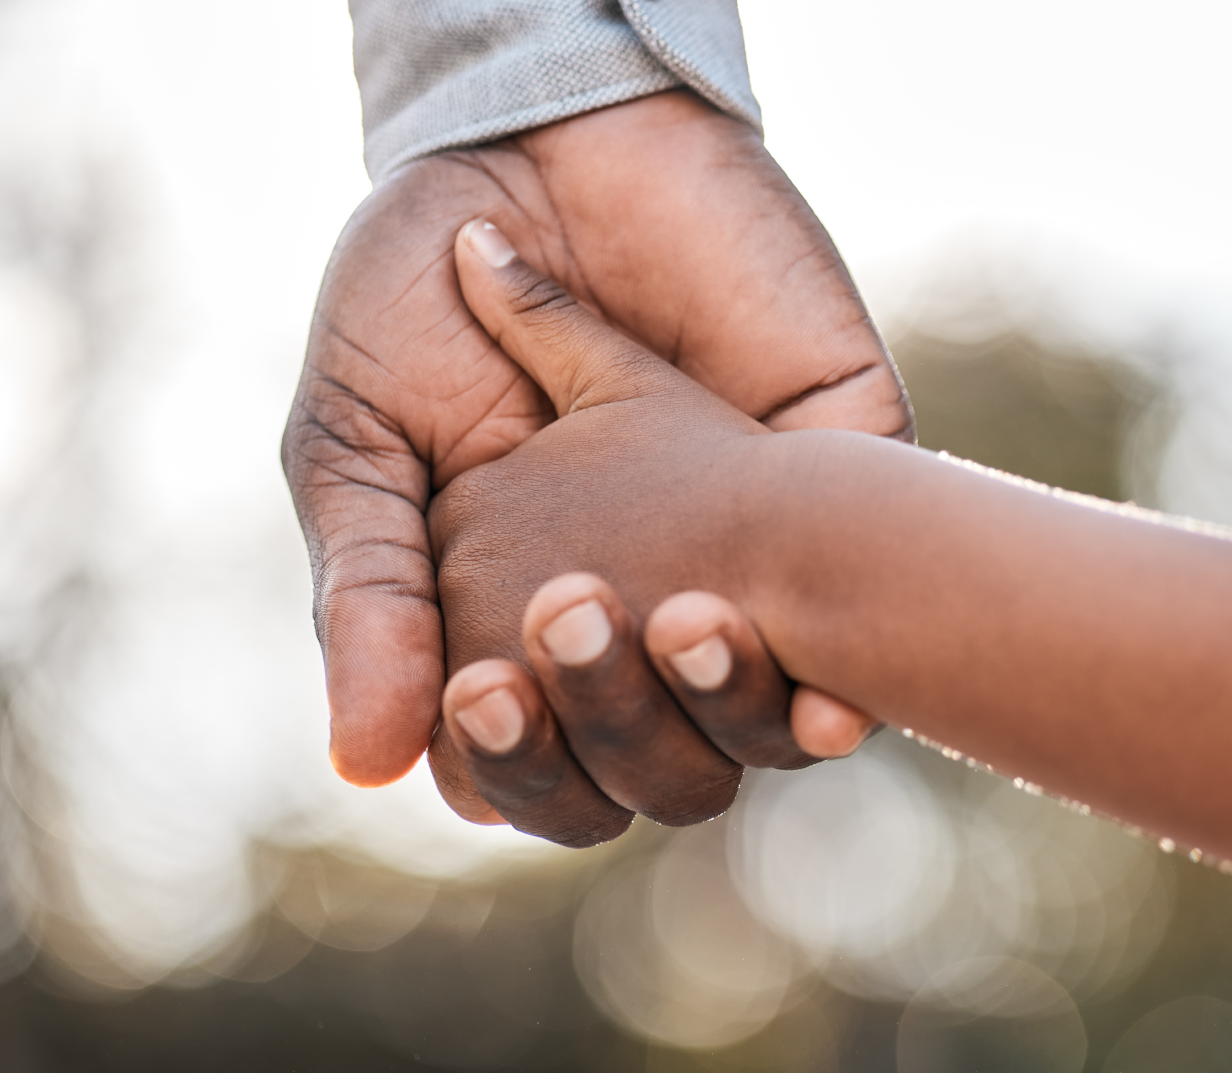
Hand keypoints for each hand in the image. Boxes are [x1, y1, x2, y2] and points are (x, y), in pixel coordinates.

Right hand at [281, 91, 911, 801]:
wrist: (529, 142)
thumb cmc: (420, 294)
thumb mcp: (361, 443)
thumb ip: (372, 594)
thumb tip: (365, 764)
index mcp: (523, 623)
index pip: (540, 767)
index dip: (522, 767)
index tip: (482, 698)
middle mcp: (641, 611)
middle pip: (655, 771)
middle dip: (617, 734)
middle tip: (567, 620)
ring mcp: (744, 552)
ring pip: (765, 720)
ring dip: (728, 701)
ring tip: (681, 618)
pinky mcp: (831, 470)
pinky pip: (870, 609)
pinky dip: (845, 666)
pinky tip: (833, 694)